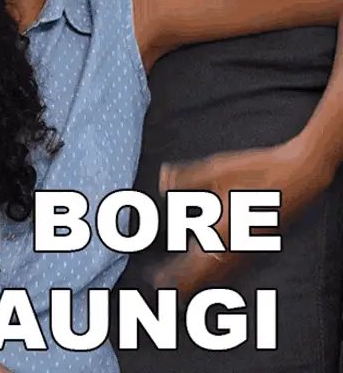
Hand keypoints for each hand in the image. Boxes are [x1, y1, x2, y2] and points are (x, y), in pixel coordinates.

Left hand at [151, 137, 335, 297]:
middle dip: (185, 283)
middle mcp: (236, 244)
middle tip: (166, 288)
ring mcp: (250, 245)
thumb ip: (186, 179)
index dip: (175, 274)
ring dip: (202, 281)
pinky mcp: (258, 240)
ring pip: (223, 273)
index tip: (159, 280)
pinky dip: (222, 274)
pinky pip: (236, 265)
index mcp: (222, 230)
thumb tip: (163, 183)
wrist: (299, 173)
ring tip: (186, 289)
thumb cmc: (258, 170)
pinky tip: (217, 270)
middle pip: (206, 274)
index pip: (192, 262)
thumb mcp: (216, 170)